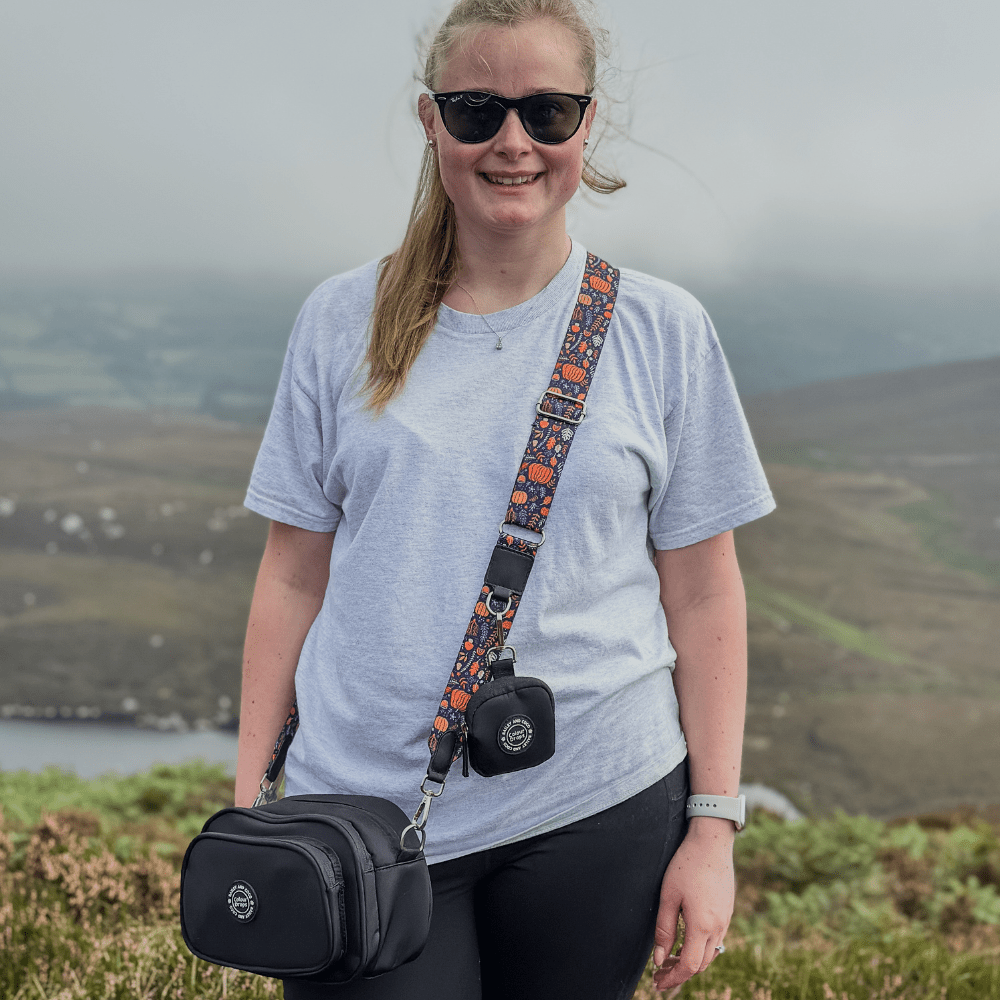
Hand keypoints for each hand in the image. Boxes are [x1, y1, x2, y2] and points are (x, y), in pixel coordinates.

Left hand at [651, 818, 734, 992]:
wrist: (712, 842)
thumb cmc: (686, 865)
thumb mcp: (668, 896)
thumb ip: (664, 930)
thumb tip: (658, 959)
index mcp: (702, 925)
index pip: (689, 966)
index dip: (672, 978)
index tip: (657, 983)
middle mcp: (718, 927)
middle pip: (701, 964)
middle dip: (680, 972)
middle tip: (659, 974)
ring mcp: (726, 919)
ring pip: (710, 954)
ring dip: (691, 961)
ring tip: (670, 959)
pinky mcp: (727, 911)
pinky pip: (716, 939)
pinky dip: (701, 948)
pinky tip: (687, 940)